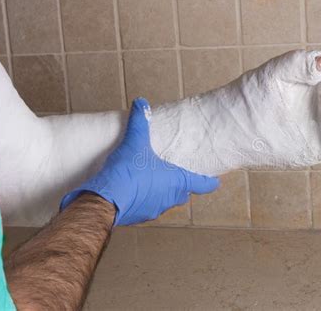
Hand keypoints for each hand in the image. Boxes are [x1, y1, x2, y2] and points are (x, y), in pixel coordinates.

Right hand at [60, 98, 219, 225]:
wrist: (105, 200)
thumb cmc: (127, 173)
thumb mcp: (134, 142)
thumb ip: (140, 122)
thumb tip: (141, 103)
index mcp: (178, 181)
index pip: (204, 184)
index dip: (210, 182)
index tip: (215, 180)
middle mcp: (171, 197)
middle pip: (184, 192)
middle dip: (181, 183)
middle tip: (176, 173)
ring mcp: (157, 209)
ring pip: (167, 200)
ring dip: (163, 192)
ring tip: (153, 180)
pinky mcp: (141, 217)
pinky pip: (149, 207)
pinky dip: (146, 200)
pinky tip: (136, 191)